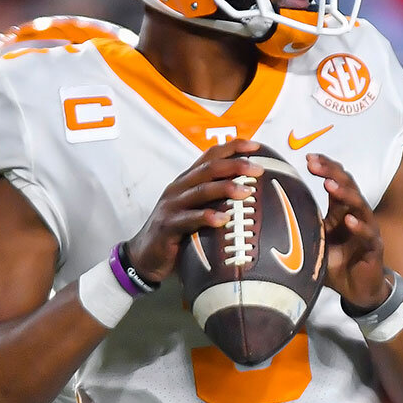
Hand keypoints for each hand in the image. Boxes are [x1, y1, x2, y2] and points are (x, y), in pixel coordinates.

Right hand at [123, 139, 263, 284]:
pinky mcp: (167, 225)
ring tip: (246, 192)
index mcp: (187, 181)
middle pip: (209, 169)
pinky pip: (189, 219)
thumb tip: (252, 196)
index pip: (210, 156)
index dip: (233, 148)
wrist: (145, 256)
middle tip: (258, 170)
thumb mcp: (196, 210)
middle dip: (235, 166)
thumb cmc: (178, 233)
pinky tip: (223, 220)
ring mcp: (172, 206)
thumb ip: (216, 200)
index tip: (256, 147)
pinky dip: (206, 217)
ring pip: (201, 191)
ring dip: (225, 189)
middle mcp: (179, 188)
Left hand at [308, 153, 388, 308]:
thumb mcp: (314, 242)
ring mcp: (367, 230)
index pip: (337, 181)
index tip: (308, 158)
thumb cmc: (336, 264)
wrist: (358, 290)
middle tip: (314, 164)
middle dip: (331, 172)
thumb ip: (302, 226)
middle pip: (347, 186)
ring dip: (344, 193)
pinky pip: (368, 235)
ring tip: (329, 184)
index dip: (325, 168)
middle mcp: (356, 215)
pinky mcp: (374, 248)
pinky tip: (350, 221)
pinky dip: (359, 227)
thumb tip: (270, 214)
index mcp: (341, 211)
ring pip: (359, 206)